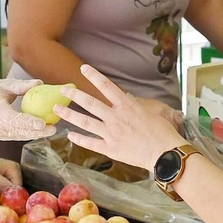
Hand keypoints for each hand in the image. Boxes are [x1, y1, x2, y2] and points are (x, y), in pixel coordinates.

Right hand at [0, 77, 51, 141]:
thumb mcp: (4, 84)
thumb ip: (21, 86)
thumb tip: (40, 83)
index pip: (13, 119)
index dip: (28, 122)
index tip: (43, 123)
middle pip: (18, 131)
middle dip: (37, 132)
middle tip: (53, 129)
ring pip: (18, 136)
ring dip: (34, 134)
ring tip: (50, 130)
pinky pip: (15, 136)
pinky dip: (27, 134)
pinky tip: (40, 131)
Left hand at [56, 65, 186, 170]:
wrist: (165, 153)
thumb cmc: (163, 132)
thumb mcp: (150, 113)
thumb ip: (135, 107)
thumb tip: (130, 103)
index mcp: (127, 106)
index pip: (107, 86)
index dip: (94, 76)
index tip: (83, 68)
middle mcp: (116, 117)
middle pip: (90, 103)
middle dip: (74, 95)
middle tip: (63, 90)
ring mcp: (111, 134)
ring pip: (86, 122)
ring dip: (70, 115)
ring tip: (58, 110)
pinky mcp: (110, 149)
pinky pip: (91, 143)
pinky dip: (79, 139)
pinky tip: (70, 135)